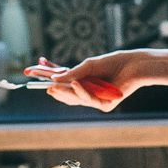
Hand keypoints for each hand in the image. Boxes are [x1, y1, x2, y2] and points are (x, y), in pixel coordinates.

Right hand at [29, 51, 146, 111]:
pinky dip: (82, 92)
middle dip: (55, 90)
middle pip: (67, 95)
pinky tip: (76, 83)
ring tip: (52, 87)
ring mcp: (96, 100)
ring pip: (76, 99)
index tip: (34, 70)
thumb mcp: (89, 65)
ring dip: (64, 93)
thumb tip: (54, 79)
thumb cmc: (113, 63)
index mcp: (84, 82)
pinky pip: (90, 99)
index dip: (49, 77)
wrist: (134, 65)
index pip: (63, 82)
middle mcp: (89, 93)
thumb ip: (73, 72)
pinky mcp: (105, 105)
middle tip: (44, 86)